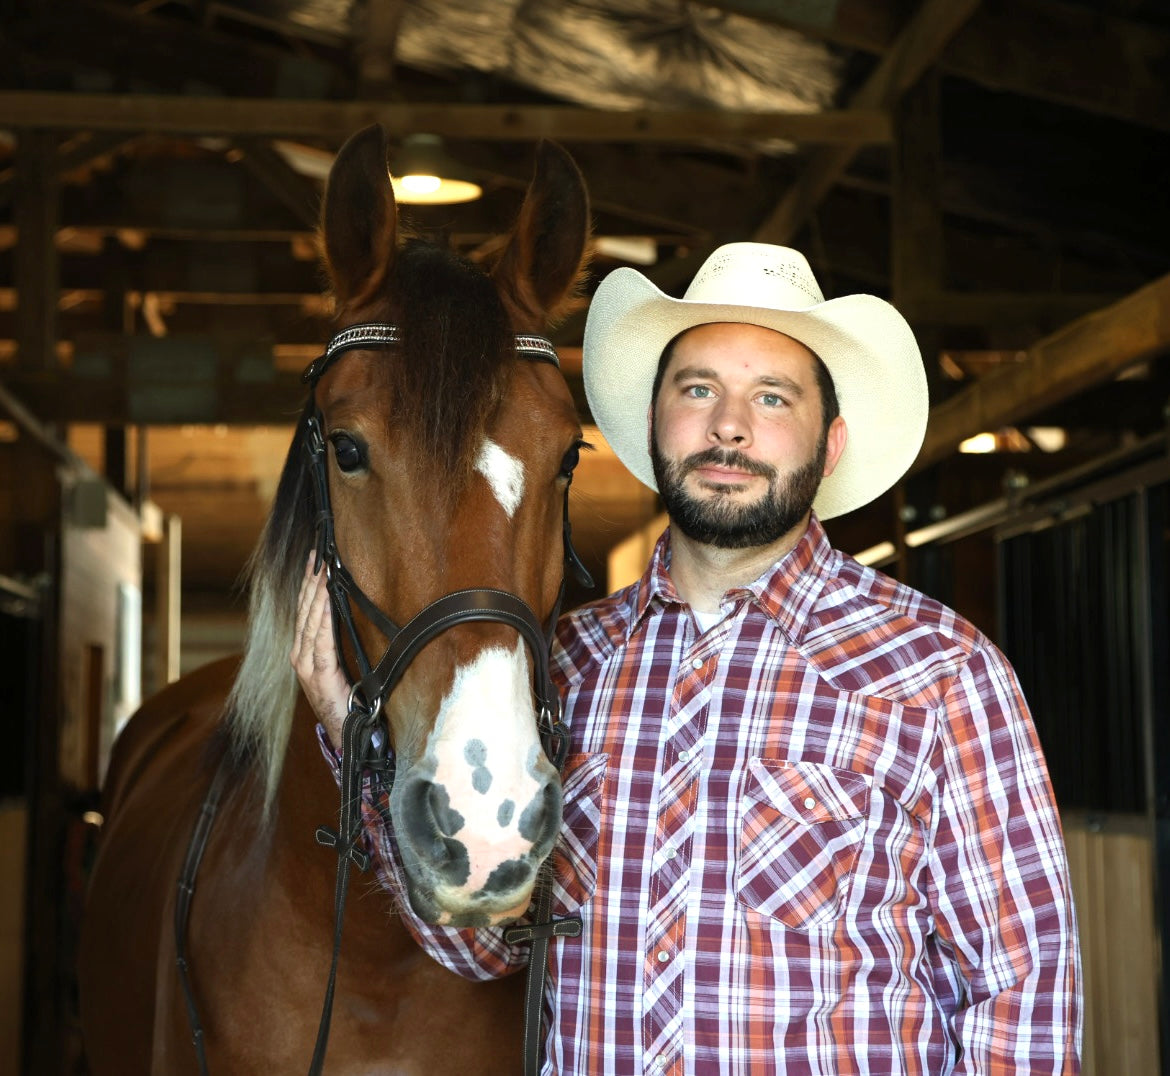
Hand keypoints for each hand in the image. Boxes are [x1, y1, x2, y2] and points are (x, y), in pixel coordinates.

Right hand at [291, 554, 350, 749]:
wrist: (345, 731)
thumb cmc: (348, 697)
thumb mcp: (342, 664)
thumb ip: (339, 641)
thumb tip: (349, 610)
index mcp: (304, 651)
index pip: (305, 610)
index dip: (310, 584)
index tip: (317, 559)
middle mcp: (299, 655)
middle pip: (304, 610)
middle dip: (312, 580)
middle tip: (319, 553)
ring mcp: (305, 665)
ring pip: (309, 620)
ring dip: (317, 592)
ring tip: (323, 568)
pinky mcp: (317, 674)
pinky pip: (320, 639)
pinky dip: (322, 616)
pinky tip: (326, 598)